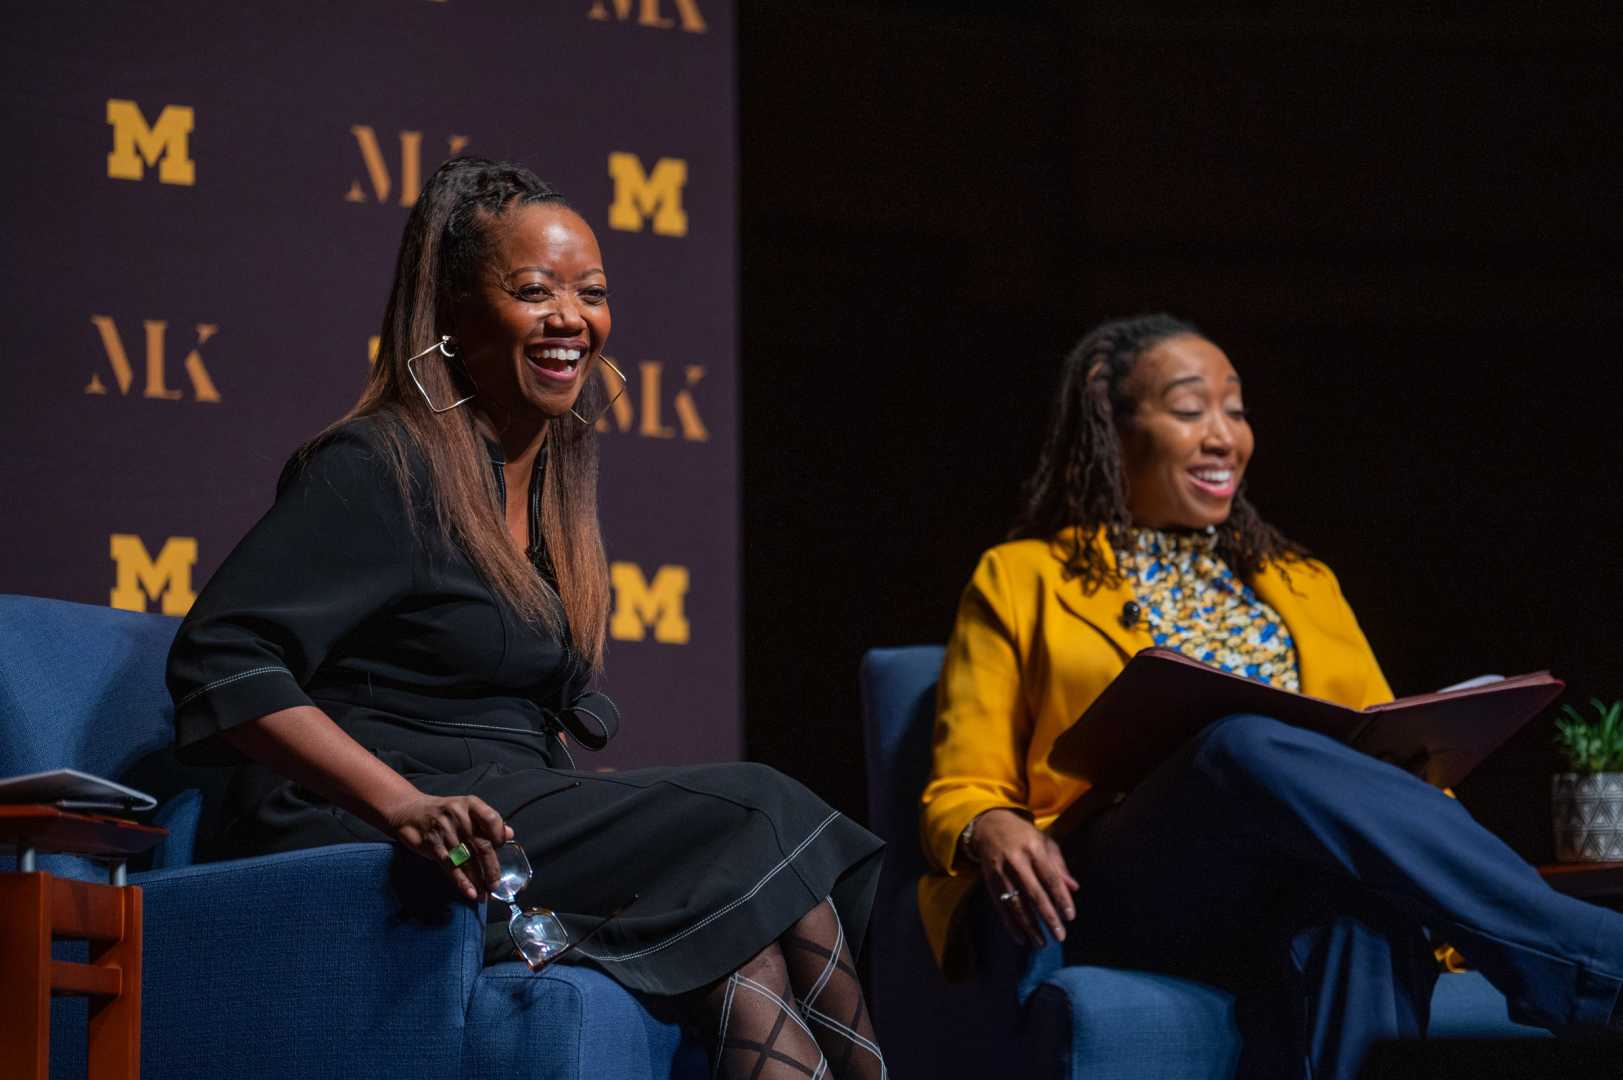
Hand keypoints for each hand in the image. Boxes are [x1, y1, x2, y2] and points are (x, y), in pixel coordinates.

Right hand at [383, 793, 513, 900]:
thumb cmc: (444, 813)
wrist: (409, 812)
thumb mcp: (466, 809)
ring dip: (478, 880)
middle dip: (491, 868)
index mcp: (471, 805)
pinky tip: (470, 892)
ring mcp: (445, 832)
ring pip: (467, 860)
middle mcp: (459, 817)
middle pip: (481, 845)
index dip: (499, 835)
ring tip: (486, 894)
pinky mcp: (433, 846)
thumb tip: (509, 834)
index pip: (491, 819)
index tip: (502, 848)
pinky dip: (462, 882)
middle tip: (496, 884)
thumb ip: (487, 822)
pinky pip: (451, 867)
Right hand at [968, 808, 1078, 945]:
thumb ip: (1059, 865)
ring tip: (1041, 943)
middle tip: (1059, 936)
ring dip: (1029, 926)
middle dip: (1048, 917)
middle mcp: (1016, 860)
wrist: (989, 824)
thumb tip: (1074, 888)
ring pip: (1016, 904)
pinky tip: (1020, 938)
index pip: (1050, 877)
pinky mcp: (989, 880)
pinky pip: (1000, 906)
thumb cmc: (1024, 835)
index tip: (1070, 917)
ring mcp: (1000, 871)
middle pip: (1034, 894)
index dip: (1061, 898)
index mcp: (1033, 848)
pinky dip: (1010, 924)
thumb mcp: (1044, 842)